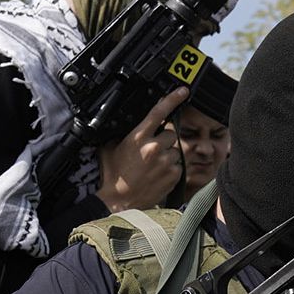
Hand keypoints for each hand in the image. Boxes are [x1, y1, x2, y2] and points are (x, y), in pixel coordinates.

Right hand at [97, 87, 187, 212]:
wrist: (120, 201)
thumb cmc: (114, 177)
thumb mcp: (110, 149)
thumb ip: (122, 135)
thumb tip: (127, 125)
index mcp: (138, 138)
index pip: (158, 113)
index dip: (172, 99)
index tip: (183, 91)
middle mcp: (154, 147)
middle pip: (170, 133)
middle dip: (163, 140)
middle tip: (151, 151)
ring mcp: (165, 162)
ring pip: (175, 150)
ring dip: (168, 155)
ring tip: (153, 166)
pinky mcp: (173, 175)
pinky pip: (178, 165)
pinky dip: (171, 168)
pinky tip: (158, 175)